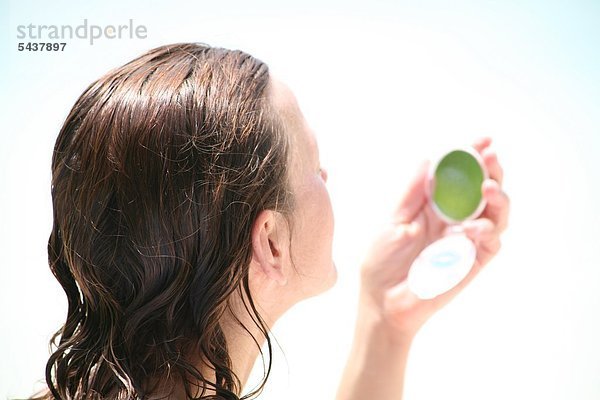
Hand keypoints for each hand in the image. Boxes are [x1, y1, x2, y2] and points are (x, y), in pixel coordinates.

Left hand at [359, 137, 509, 337]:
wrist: (381, 301)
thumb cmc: (383, 262)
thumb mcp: (394, 221)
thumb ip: (412, 193)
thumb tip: (427, 159)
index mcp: (435, 207)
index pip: (460, 176)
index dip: (472, 157)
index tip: (482, 140)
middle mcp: (455, 220)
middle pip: (485, 191)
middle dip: (492, 170)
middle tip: (490, 156)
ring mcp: (466, 241)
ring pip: (497, 215)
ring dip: (499, 198)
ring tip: (489, 187)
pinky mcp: (472, 262)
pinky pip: (491, 243)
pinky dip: (487, 231)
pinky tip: (474, 227)